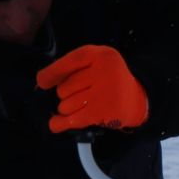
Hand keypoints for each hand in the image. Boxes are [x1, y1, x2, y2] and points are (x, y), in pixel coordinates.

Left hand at [35, 44, 149, 133]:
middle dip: (66, 94)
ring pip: (65, 105)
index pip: (70, 62)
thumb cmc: (110, 79)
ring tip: (83, 106)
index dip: (52, 72)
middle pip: (64, 87)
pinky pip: (71, 120)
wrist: (136, 99)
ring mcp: (104, 94)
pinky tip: (56, 123)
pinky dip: (59, 123)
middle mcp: (104, 72)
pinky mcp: (102, 114)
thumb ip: (74, 66)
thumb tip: (43, 80)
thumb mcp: (97, 62)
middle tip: (82, 94)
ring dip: (67, 108)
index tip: (42, 81)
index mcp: (102, 55)